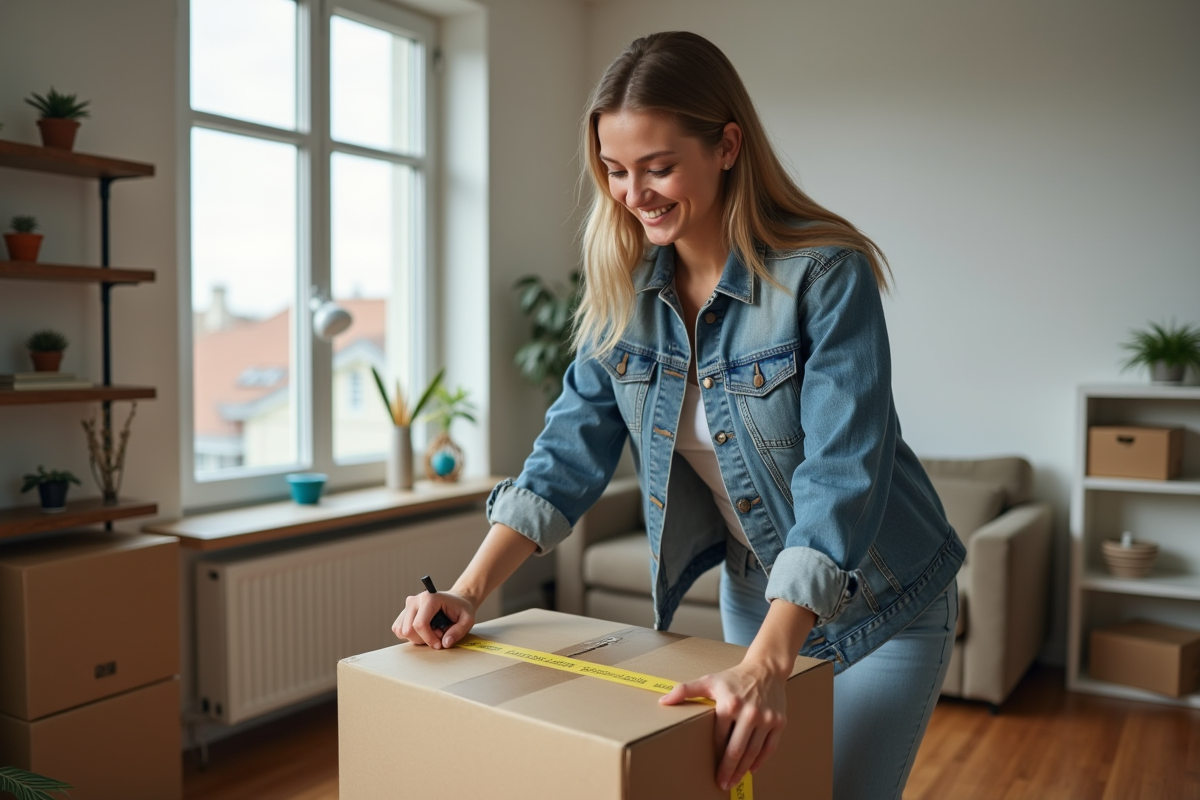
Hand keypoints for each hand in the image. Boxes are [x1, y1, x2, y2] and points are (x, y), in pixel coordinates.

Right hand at [392, 589, 475, 649]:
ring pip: (402, 631)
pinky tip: (424, 631)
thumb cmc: (461, 608)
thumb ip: (458, 631)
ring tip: (431, 632)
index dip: (428, 639)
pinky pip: (399, 630)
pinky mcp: (404, 612)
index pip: (419, 624)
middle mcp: (415, 600)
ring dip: (417, 638)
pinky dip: (411, 636)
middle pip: (408, 630)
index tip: (439, 644)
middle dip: (423, 639)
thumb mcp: (467, 620)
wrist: (457, 600)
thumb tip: (445, 643)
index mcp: (429, 598)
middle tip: (438, 636)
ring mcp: (407, 606)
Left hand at [659, 660, 787, 791]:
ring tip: (734, 781)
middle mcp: (749, 713)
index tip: (710, 767)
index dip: (714, 753)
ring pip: (753, 752)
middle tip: (722, 783)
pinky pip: (769, 747)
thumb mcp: (709, 681)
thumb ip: (685, 690)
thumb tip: (663, 701)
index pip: (719, 737)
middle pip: (736, 750)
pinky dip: (761, 761)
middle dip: (728, 770)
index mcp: (730, 704)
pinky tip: (752, 769)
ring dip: (743, 770)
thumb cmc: (734, 678)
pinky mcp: (779, 722)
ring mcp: (766, 718)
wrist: (766, 669)